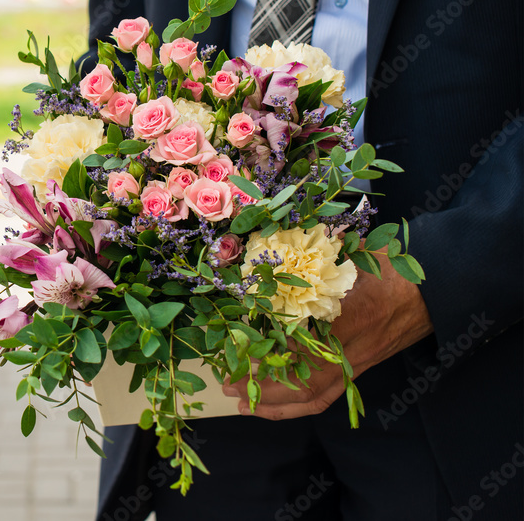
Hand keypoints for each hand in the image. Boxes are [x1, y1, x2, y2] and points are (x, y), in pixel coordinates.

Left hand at [222, 250, 433, 419]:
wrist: (432, 290)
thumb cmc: (389, 266)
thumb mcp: (348, 255)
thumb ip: (312, 259)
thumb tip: (270, 250)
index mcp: (345, 314)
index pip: (296, 342)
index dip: (264, 350)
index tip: (234, 346)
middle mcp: (348, 347)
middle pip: (298, 378)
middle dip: (259, 383)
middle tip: (225, 380)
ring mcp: (355, 363)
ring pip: (311, 395)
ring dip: (272, 402)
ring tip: (239, 401)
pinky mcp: (359, 370)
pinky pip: (325, 397)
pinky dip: (296, 406)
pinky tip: (273, 406)